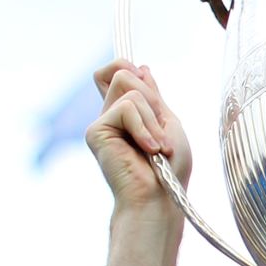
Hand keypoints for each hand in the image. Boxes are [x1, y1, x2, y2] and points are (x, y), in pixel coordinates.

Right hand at [85, 60, 192, 217]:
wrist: (159, 197)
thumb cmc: (170, 169)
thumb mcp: (168, 123)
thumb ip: (152, 96)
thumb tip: (140, 67)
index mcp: (127, 114)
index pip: (116, 72)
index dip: (126, 67)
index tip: (146, 80)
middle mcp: (110, 116)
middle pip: (123, 73)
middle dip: (152, 99)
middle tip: (160, 132)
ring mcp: (101, 123)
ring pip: (128, 87)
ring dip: (153, 118)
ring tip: (158, 147)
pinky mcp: (96, 131)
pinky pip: (127, 107)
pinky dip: (145, 127)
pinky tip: (149, 150)